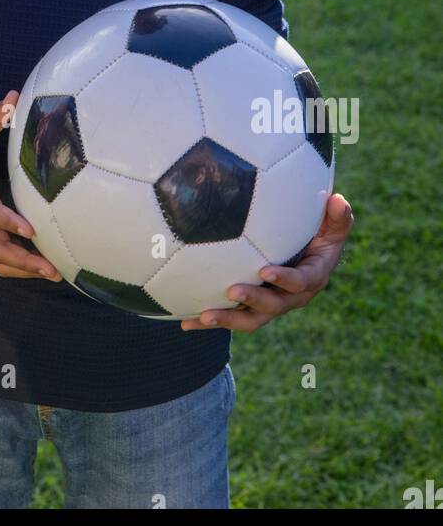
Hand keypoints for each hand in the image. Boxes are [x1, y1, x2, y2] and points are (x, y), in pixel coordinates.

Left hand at [180, 192, 353, 332]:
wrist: (305, 252)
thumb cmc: (319, 232)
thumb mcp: (333, 224)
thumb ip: (338, 217)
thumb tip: (338, 201)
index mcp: (312, 278)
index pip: (301, 282)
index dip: (285, 279)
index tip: (265, 270)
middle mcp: (291, 297)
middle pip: (273, 306)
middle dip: (253, 301)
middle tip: (231, 291)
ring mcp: (270, 304)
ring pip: (250, 319)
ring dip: (227, 319)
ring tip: (203, 316)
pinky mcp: (251, 307)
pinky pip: (232, 317)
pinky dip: (208, 322)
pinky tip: (186, 323)